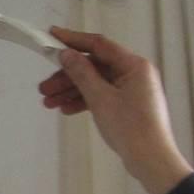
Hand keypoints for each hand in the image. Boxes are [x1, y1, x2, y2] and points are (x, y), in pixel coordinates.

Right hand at [39, 26, 193, 193]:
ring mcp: (131, 89)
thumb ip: (82, 73)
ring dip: (71, 91)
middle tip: (43, 87)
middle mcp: (134, 73)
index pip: (99, 45)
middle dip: (67, 76)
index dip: (73, 40)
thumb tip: (67, 54)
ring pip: (95, 83)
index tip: (52, 34)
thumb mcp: (101, 98)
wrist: (150, 160)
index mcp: (133, 65)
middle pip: (94, 67)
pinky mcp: (127, 105)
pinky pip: (101, 96)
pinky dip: (84, 101)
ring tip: (48, 102)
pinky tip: (65, 109)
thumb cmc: (129, 126)